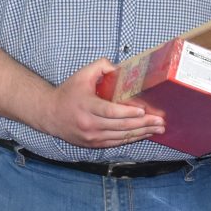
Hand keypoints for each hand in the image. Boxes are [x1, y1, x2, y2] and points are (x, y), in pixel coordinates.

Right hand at [37, 60, 164, 148]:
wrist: (50, 114)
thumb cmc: (68, 93)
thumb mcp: (82, 75)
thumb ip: (101, 66)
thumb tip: (120, 68)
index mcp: (86, 106)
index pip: (109, 111)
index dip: (127, 112)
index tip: (143, 110)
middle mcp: (89, 124)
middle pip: (120, 126)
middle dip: (143, 124)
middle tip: (160, 121)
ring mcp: (91, 136)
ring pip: (121, 136)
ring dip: (141, 133)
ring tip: (158, 129)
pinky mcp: (93, 144)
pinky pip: (116, 142)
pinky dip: (131, 139)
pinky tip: (144, 134)